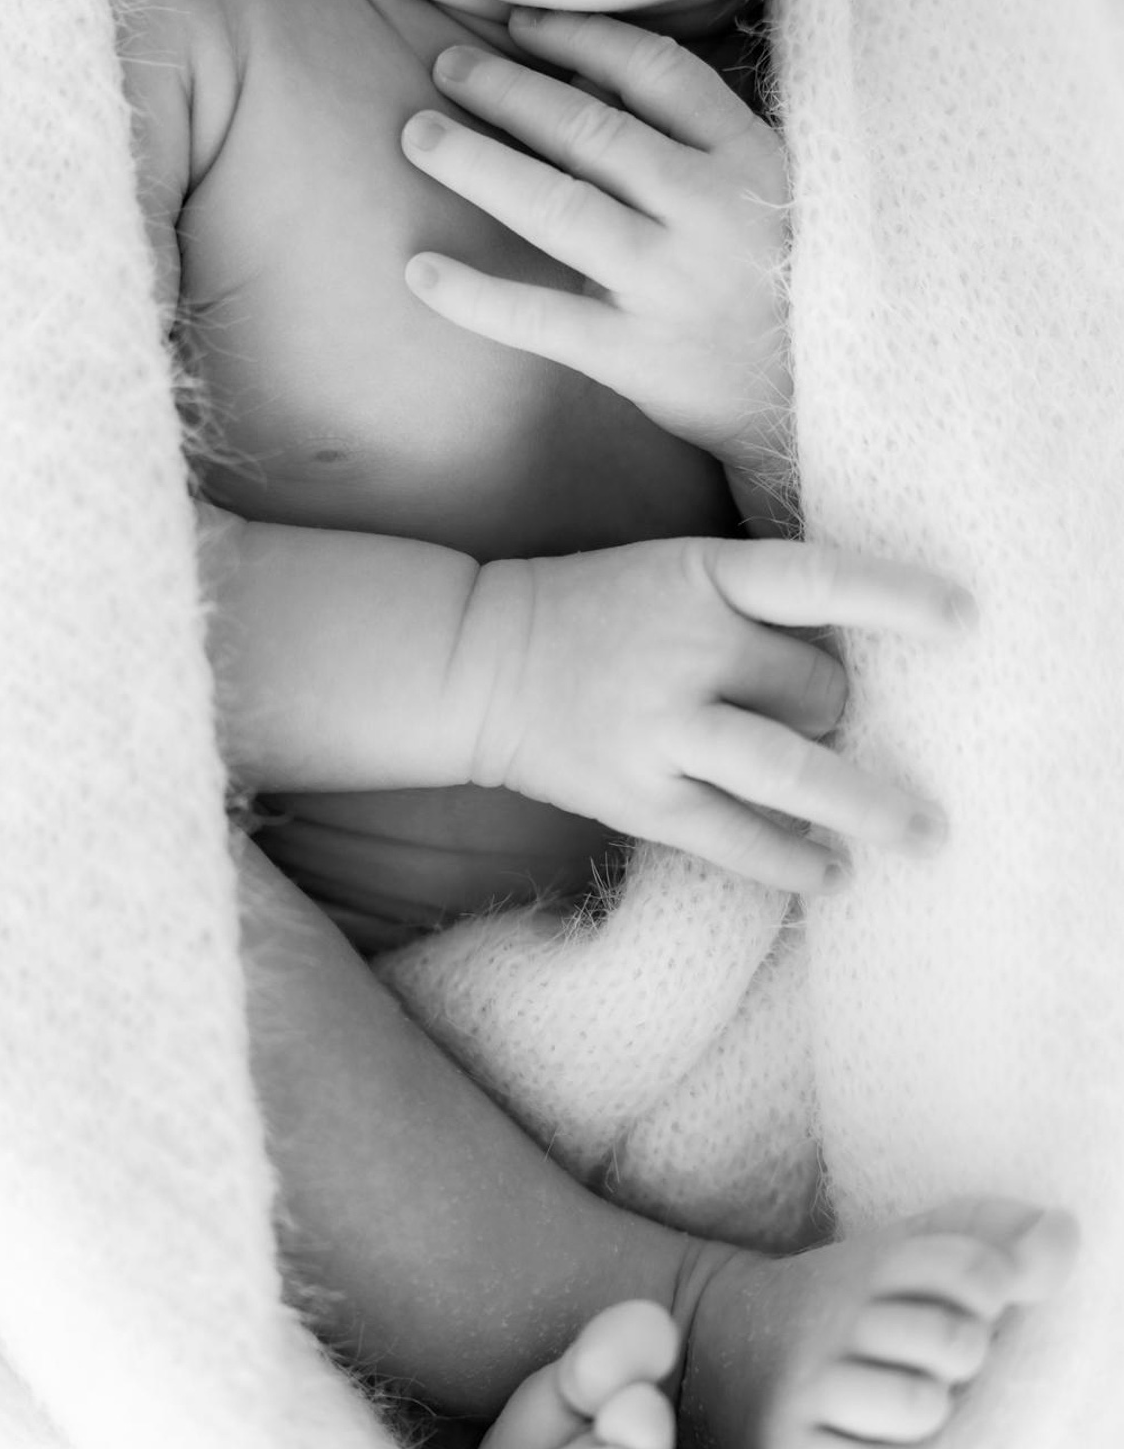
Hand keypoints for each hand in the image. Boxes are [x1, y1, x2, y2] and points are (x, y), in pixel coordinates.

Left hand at [401, 9, 789, 470]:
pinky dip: (475, 295)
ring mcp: (669, 284)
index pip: (655, 73)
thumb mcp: (766, 195)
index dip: (580, 40)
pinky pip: (540, 317)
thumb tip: (589, 80)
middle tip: (445, 68)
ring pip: (556, 204)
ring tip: (420, 137)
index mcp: (746, 160)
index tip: (523, 27)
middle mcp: (707, 212)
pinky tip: (420, 272)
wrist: (813, 404)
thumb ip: (692, 141)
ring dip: (477, 163)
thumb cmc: (784, 290)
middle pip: (590, 128)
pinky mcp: (637, 354)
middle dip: (508, 91)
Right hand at [452, 538, 975, 895]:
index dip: (893, 597)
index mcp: (701, 576)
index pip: (816, 579)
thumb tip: (855, 675)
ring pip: (789, 771)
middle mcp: (685, 648)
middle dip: (837, 710)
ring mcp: (661, 728)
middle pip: (816, 689)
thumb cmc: (600, 612)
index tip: (966, 619)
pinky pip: (734, 837)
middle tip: (829, 719)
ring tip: (921, 834)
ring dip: (861, 805)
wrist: (482, 664)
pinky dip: (789, 861)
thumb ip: (755, 610)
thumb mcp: (676, 574)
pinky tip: (830, 874)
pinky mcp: (640, 796)